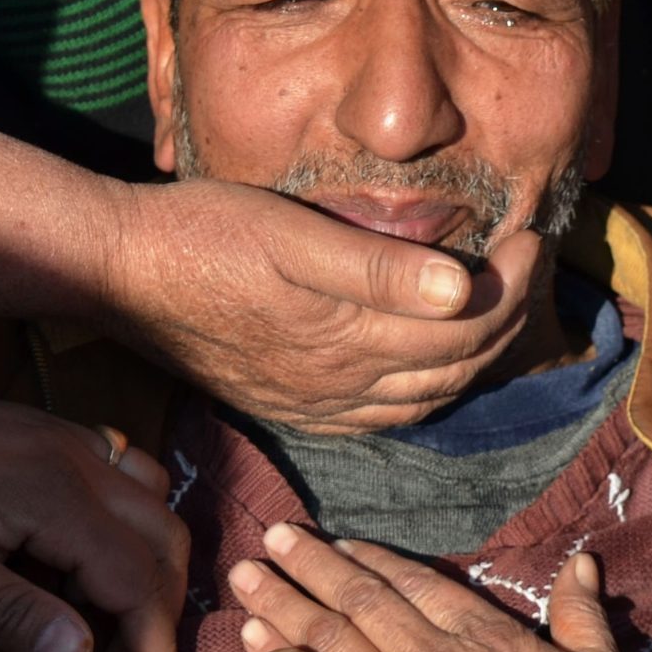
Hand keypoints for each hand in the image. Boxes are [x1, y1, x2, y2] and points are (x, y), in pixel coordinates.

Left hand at [0, 374, 187, 651]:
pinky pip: (120, 475)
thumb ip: (9, 614)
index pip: (138, 577)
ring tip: (113, 622)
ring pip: (152, 501)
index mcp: (52, 492)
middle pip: (164, 536)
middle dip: (161, 611)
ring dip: (151, 563)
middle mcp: (74, 455)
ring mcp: (62, 437)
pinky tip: (84, 562)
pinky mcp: (44, 434)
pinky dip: (128, 524)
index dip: (152, 648)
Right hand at [104, 177, 539, 432]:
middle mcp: (341, 385)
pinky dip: (424, 391)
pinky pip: (381, 416)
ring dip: (472, 355)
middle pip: (456, 365)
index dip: (512, 283)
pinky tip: (428, 365)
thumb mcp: (289, 236)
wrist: (118, 275)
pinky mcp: (292, 404)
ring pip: (426, 395)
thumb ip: (377, 269)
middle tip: (527, 261)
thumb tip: (458, 289)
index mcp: (348, 339)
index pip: (464, 325)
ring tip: (496, 304)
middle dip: (505, 315)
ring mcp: (316, 402)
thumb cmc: (202, 236)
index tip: (533, 235)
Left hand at [230, 528, 651, 651]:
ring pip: (329, 643)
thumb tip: (579, 564)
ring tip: (245, 577)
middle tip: (270, 537)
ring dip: (283, 605)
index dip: (369, 560)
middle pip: (360, 602)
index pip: (415, 585)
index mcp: (488, 640)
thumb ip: (582, 619)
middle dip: (310, 565)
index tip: (336, 542)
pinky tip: (254, 645)